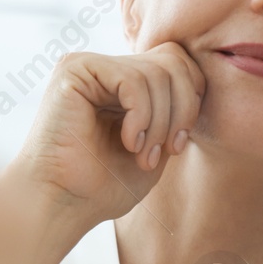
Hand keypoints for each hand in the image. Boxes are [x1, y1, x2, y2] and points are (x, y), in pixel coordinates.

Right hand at [0, 43, 205, 263]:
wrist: (62, 204)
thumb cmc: (104, 186)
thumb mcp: (157, 143)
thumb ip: (175, 109)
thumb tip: (200, 81)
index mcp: (124, 83)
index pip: (178, 63)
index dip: (191, 101)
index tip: (176, 146)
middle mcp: (106, 68)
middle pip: (173, 59)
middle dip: (182, 108)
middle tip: (167, 149)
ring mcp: (89, 65)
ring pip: (157, 71)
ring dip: (160, 122)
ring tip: (143, 155)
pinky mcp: (75, 69)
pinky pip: (133, 79)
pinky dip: (141, 115)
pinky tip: (128, 142)